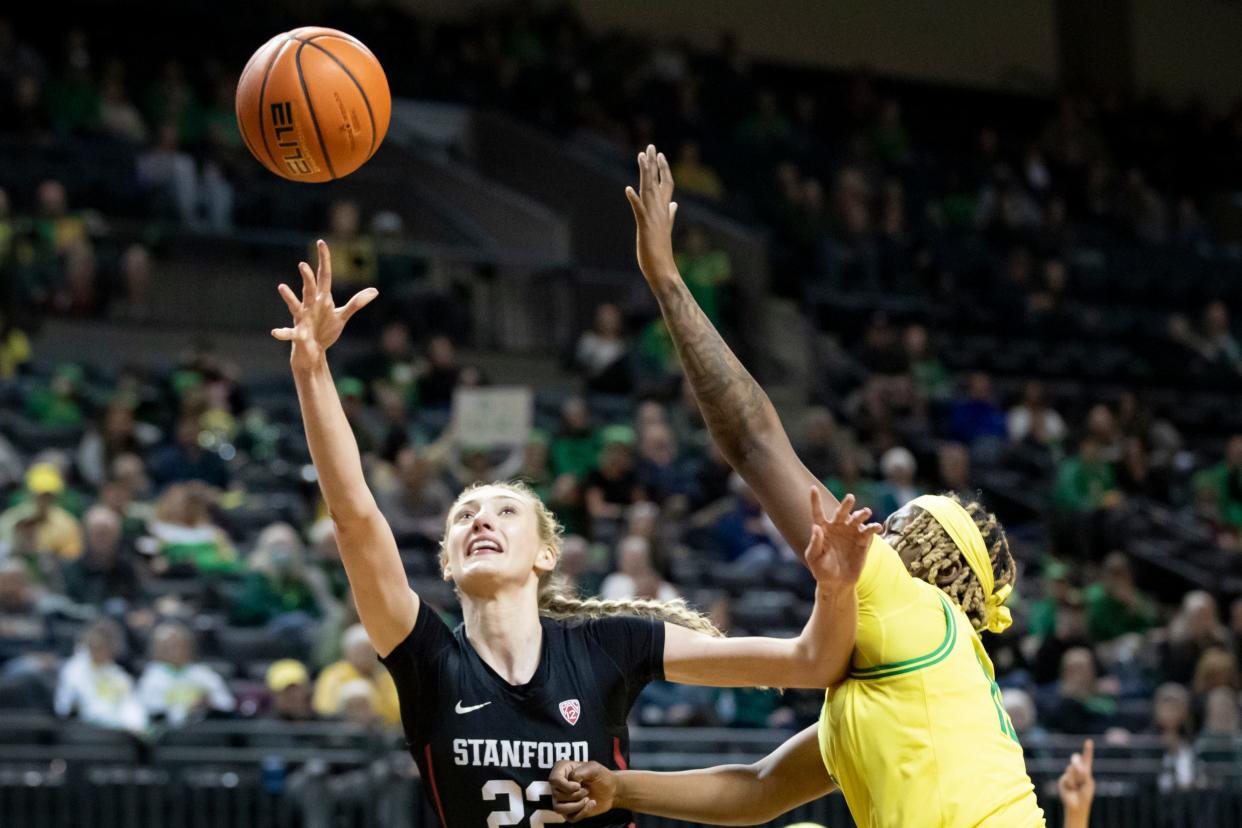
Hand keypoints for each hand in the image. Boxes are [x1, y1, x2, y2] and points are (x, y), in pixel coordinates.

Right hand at [272, 239, 377, 371]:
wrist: (313, 351)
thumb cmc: (325, 330)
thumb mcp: (342, 316)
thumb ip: (356, 303)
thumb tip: (375, 290)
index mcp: (322, 299)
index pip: (324, 276)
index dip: (324, 260)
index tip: (321, 242)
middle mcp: (310, 305)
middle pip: (310, 289)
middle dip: (307, 278)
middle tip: (303, 264)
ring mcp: (303, 319)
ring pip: (295, 306)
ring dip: (289, 298)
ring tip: (281, 287)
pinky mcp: (299, 335)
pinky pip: (290, 333)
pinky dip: (282, 332)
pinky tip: (275, 332)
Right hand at [551, 761, 615, 821]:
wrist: (611, 790)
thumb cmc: (601, 776)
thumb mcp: (594, 768)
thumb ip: (581, 771)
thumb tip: (571, 781)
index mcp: (562, 770)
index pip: (554, 779)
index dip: (566, 786)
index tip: (579, 785)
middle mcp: (559, 785)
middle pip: (557, 795)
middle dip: (575, 795)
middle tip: (587, 790)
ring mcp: (563, 799)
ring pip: (559, 808)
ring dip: (577, 806)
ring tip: (588, 799)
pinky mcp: (569, 811)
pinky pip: (569, 818)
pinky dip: (582, 813)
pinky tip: (590, 804)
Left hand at [625, 144, 678, 282]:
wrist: (664, 270)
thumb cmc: (662, 252)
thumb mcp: (665, 228)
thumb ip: (670, 214)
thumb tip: (674, 204)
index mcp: (664, 210)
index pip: (666, 185)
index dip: (663, 169)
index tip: (659, 154)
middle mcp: (660, 211)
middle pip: (658, 182)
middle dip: (654, 164)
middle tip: (650, 146)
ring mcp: (653, 218)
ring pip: (649, 190)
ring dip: (645, 173)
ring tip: (642, 157)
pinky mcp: (645, 227)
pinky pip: (639, 210)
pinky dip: (634, 199)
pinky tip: (627, 189)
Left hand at [804, 489, 879, 588]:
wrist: (837, 583)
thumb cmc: (822, 570)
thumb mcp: (814, 558)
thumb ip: (815, 543)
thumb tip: (816, 527)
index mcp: (823, 529)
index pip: (818, 512)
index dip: (815, 501)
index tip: (812, 488)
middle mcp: (837, 527)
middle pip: (841, 512)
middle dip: (846, 504)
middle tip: (850, 498)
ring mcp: (851, 533)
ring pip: (857, 519)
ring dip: (861, 514)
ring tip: (866, 512)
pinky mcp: (862, 542)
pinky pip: (868, 532)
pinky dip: (873, 527)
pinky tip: (876, 527)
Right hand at [1058, 738, 1094, 821]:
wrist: (1077, 805)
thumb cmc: (1085, 795)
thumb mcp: (1087, 783)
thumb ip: (1082, 772)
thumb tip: (1072, 765)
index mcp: (1086, 771)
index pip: (1087, 759)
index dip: (1087, 750)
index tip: (1089, 741)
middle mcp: (1077, 771)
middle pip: (1076, 760)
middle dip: (1077, 762)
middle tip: (1079, 767)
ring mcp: (1069, 774)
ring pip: (1072, 770)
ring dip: (1076, 779)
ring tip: (1077, 787)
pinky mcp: (1063, 780)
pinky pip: (1067, 777)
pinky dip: (1071, 783)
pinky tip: (1071, 789)